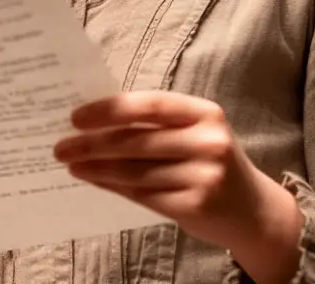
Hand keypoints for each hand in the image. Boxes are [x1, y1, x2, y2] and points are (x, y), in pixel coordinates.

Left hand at [53, 91, 301, 282]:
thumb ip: (155, 125)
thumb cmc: (210, 161)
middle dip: (92, 144)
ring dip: (96, 168)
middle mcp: (208, 141)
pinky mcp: (196, 205)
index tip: (76, 117)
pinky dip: (113, 186)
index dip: (110, 110)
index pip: (149, 105)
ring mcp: (204, 176)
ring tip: (71, 164)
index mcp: (205, 112)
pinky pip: (142, 194)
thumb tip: (95, 120)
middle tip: (61, 146)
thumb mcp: (194, 133)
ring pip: (135, 171)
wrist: (253, 210)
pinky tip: (95, 180)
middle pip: (136, 141)